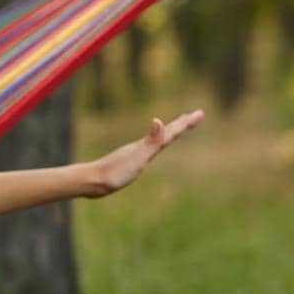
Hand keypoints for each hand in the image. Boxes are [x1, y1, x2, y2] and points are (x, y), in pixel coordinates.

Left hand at [87, 109, 204, 196]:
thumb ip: (149, 141)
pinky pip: (148, 150)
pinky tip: (153, 146)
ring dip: (169, 132)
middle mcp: (142, 146)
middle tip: (196, 115)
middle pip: (166, 132)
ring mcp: (135, 153)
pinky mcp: (129, 162)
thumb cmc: (115, 172)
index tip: (200, 113)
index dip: (185, 123)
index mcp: (146, 145)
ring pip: (157, 139)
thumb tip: (158, 120)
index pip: (170, 132)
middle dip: (182, 124)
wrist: (92, 181)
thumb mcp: (137, 157)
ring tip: (177, 127)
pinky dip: (155, 144)